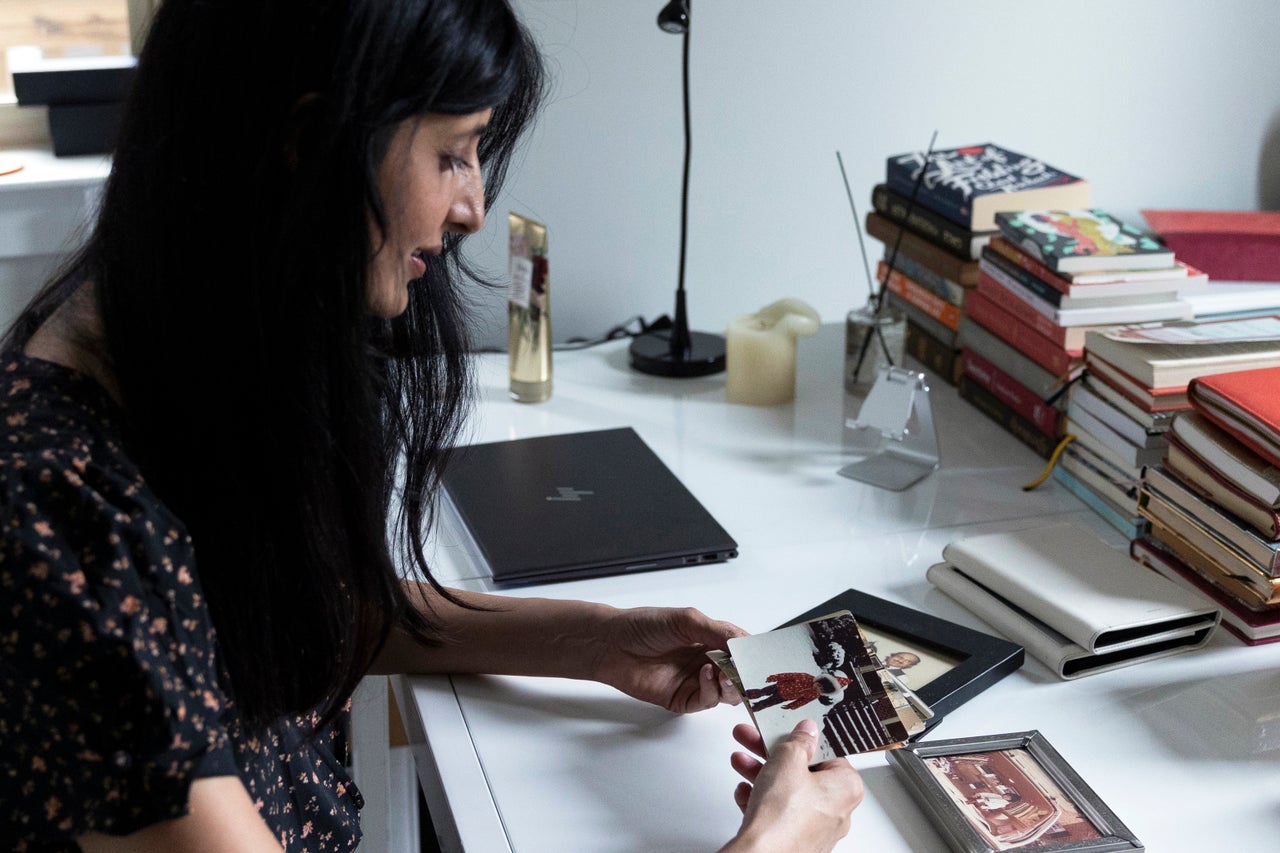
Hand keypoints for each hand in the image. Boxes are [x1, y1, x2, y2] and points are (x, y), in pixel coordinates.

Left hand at [592, 606, 746, 712]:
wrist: (612, 645)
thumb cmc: (644, 626)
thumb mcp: (687, 619)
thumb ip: (718, 631)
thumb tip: (745, 642)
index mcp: (711, 639)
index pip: (742, 650)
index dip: (754, 655)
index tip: (764, 658)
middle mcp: (707, 661)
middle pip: (739, 675)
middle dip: (747, 675)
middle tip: (750, 673)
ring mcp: (696, 681)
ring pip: (727, 692)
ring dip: (731, 685)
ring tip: (725, 673)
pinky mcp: (683, 699)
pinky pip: (707, 701)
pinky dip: (711, 691)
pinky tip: (705, 675)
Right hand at [720, 720, 863, 852]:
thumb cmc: (782, 818)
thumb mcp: (788, 760)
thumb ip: (798, 740)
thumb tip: (806, 731)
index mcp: (846, 787)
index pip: (828, 752)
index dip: (802, 738)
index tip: (787, 730)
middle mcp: (837, 811)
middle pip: (804, 772)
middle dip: (773, 754)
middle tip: (755, 739)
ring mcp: (816, 829)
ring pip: (789, 792)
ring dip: (762, 773)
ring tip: (741, 761)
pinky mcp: (796, 841)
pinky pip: (779, 814)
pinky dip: (762, 799)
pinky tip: (745, 791)